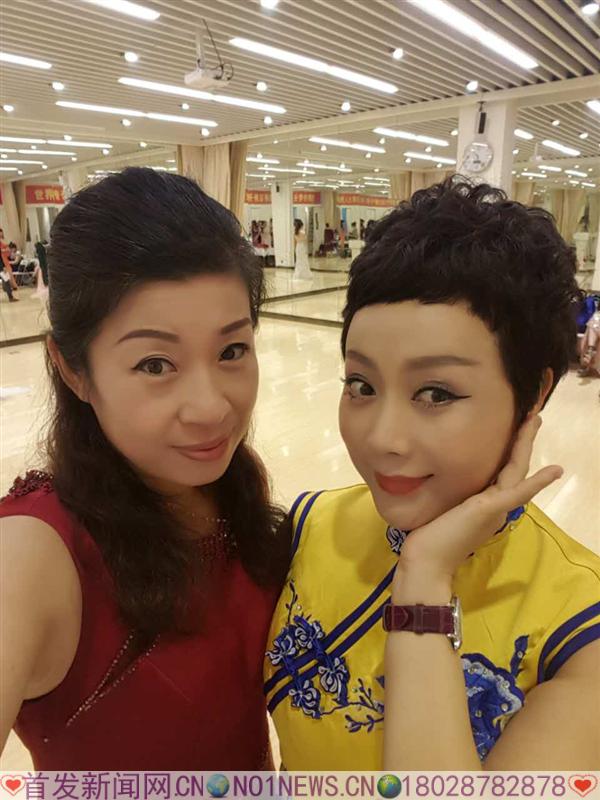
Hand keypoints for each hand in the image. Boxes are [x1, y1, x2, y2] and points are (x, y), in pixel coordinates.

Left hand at [393, 415, 562, 589]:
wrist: (427, 562)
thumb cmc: (429, 538)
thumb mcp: (442, 508)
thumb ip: (451, 495)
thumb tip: (439, 477)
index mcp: (485, 503)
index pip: (502, 472)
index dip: (510, 451)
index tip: (513, 431)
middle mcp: (496, 505)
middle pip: (515, 467)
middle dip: (522, 441)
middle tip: (531, 417)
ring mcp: (495, 508)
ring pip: (517, 470)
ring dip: (526, 445)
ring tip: (534, 422)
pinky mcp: (490, 509)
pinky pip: (518, 491)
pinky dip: (537, 482)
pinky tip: (555, 470)